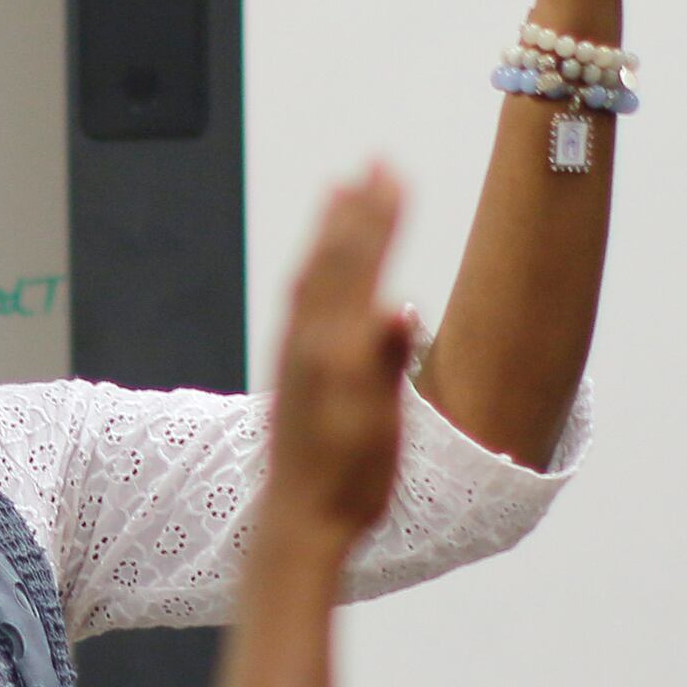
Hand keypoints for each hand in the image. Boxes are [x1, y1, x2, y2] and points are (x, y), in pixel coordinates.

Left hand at [268, 166, 421, 553]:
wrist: (299, 523)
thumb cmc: (350, 484)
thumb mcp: (379, 430)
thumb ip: (385, 366)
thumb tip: (397, 310)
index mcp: (336, 352)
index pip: (362, 268)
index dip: (381, 219)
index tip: (396, 174)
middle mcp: (309, 345)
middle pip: (334, 260)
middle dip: (358, 209)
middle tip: (375, 163)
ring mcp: (294, 356)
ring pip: (311, 274)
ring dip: (329, 229)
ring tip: (339, 190)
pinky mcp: (289, 371)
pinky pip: (298, 300)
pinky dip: (312, 266)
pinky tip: (317, 263)